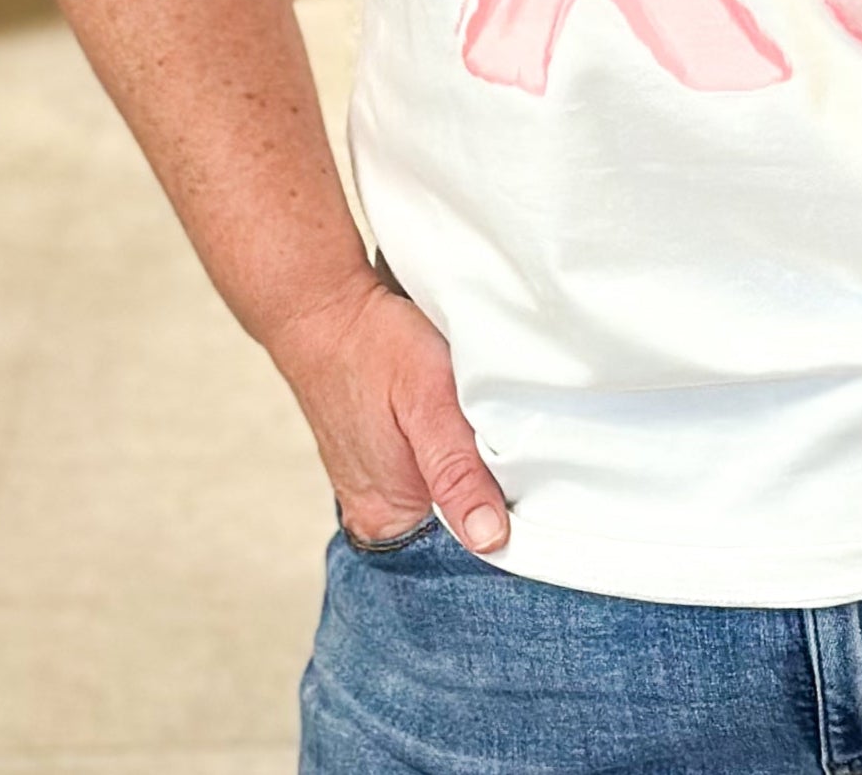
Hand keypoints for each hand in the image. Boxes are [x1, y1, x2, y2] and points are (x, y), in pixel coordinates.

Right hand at [270, 270, 509, 555]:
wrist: (324, 310)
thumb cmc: (374, 348)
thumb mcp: (427, 402)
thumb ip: (457, 471)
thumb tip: (488, 538)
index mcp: (388, 517)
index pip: (462, 550)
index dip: (506, 524)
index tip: (537, 495)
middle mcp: (377, 514)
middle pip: (454, 529)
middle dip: (491, 500)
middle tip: (520, 456)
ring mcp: (374, 488)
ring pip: (445, 500)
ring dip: (474, 476)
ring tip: (493, 441)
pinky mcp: (378, 462)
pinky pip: (427, 477)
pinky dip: (453, 458)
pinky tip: (466, 432)